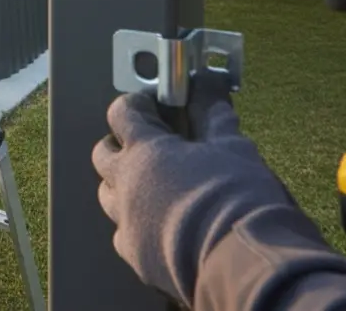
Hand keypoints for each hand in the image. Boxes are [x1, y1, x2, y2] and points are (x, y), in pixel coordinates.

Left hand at [92, 73, 300, 306]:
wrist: (242, 262)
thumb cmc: (237, 197)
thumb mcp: (231, 146)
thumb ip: (212, 113)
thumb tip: (208, 82)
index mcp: (145, 151)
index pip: (121, 113)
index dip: (136, 105)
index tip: (152, 105)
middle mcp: (126, 185)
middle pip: (103, 154)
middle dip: (120, 144)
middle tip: (148, 144)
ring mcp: (126, 222)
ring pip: (107, 195)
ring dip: (122, 185)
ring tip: (152, 185)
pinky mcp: (136, 256)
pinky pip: (123, 234)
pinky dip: (135, 224)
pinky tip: (159, 224)